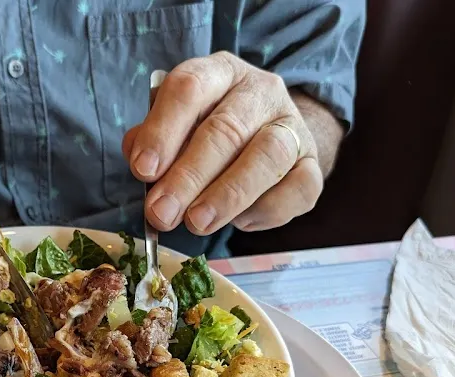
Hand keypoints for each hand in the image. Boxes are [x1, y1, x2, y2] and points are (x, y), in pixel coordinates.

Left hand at [123, 52, 322, 233]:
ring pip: (266, 157)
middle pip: (226, 130)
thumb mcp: (175, 126)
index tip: (143, 170)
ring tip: (197, 223)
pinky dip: (265, 211)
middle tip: (162, 213)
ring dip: (227, 195)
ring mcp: (292, 127)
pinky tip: (239, 223)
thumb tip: (141, 162)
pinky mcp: (312, 166)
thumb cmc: (209, 133)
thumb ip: (153, 140)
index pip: (190, 89)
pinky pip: (296, 189)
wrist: (270, 138)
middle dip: (188, 177)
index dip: (163, 131)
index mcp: (219, 74)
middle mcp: (260, 93)